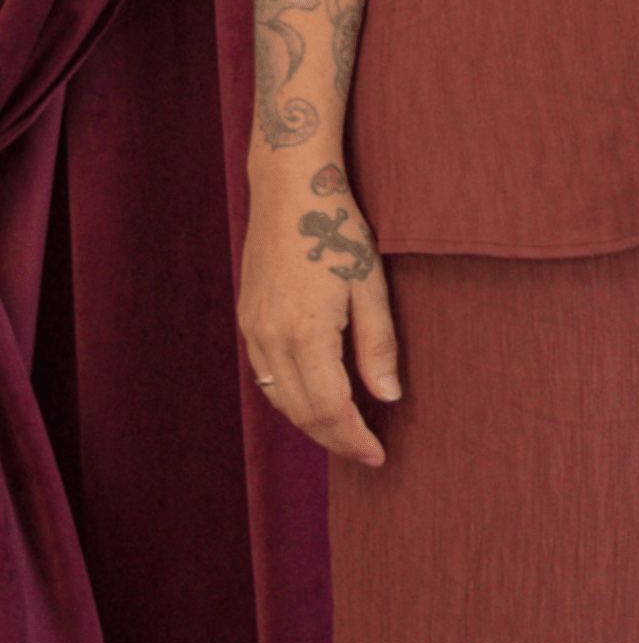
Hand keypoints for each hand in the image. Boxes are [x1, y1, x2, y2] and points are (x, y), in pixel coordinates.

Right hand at [237, 159, 400, 465]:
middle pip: (303, 413)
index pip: (330, 408)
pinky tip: (316, 403)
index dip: (354, 439)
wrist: (289, 187)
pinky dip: (291, 400)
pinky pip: (266, 377)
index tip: (378, 455)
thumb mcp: (370, 287)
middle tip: (367, 453)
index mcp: (305, 332)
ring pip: (280, 400)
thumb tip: (388, 397)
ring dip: (312, 425)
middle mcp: (271, 336)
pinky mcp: (247, 319)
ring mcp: (253, 328)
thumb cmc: (336, 229)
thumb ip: (378, 346)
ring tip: (346, 434)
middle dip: (336, 440)